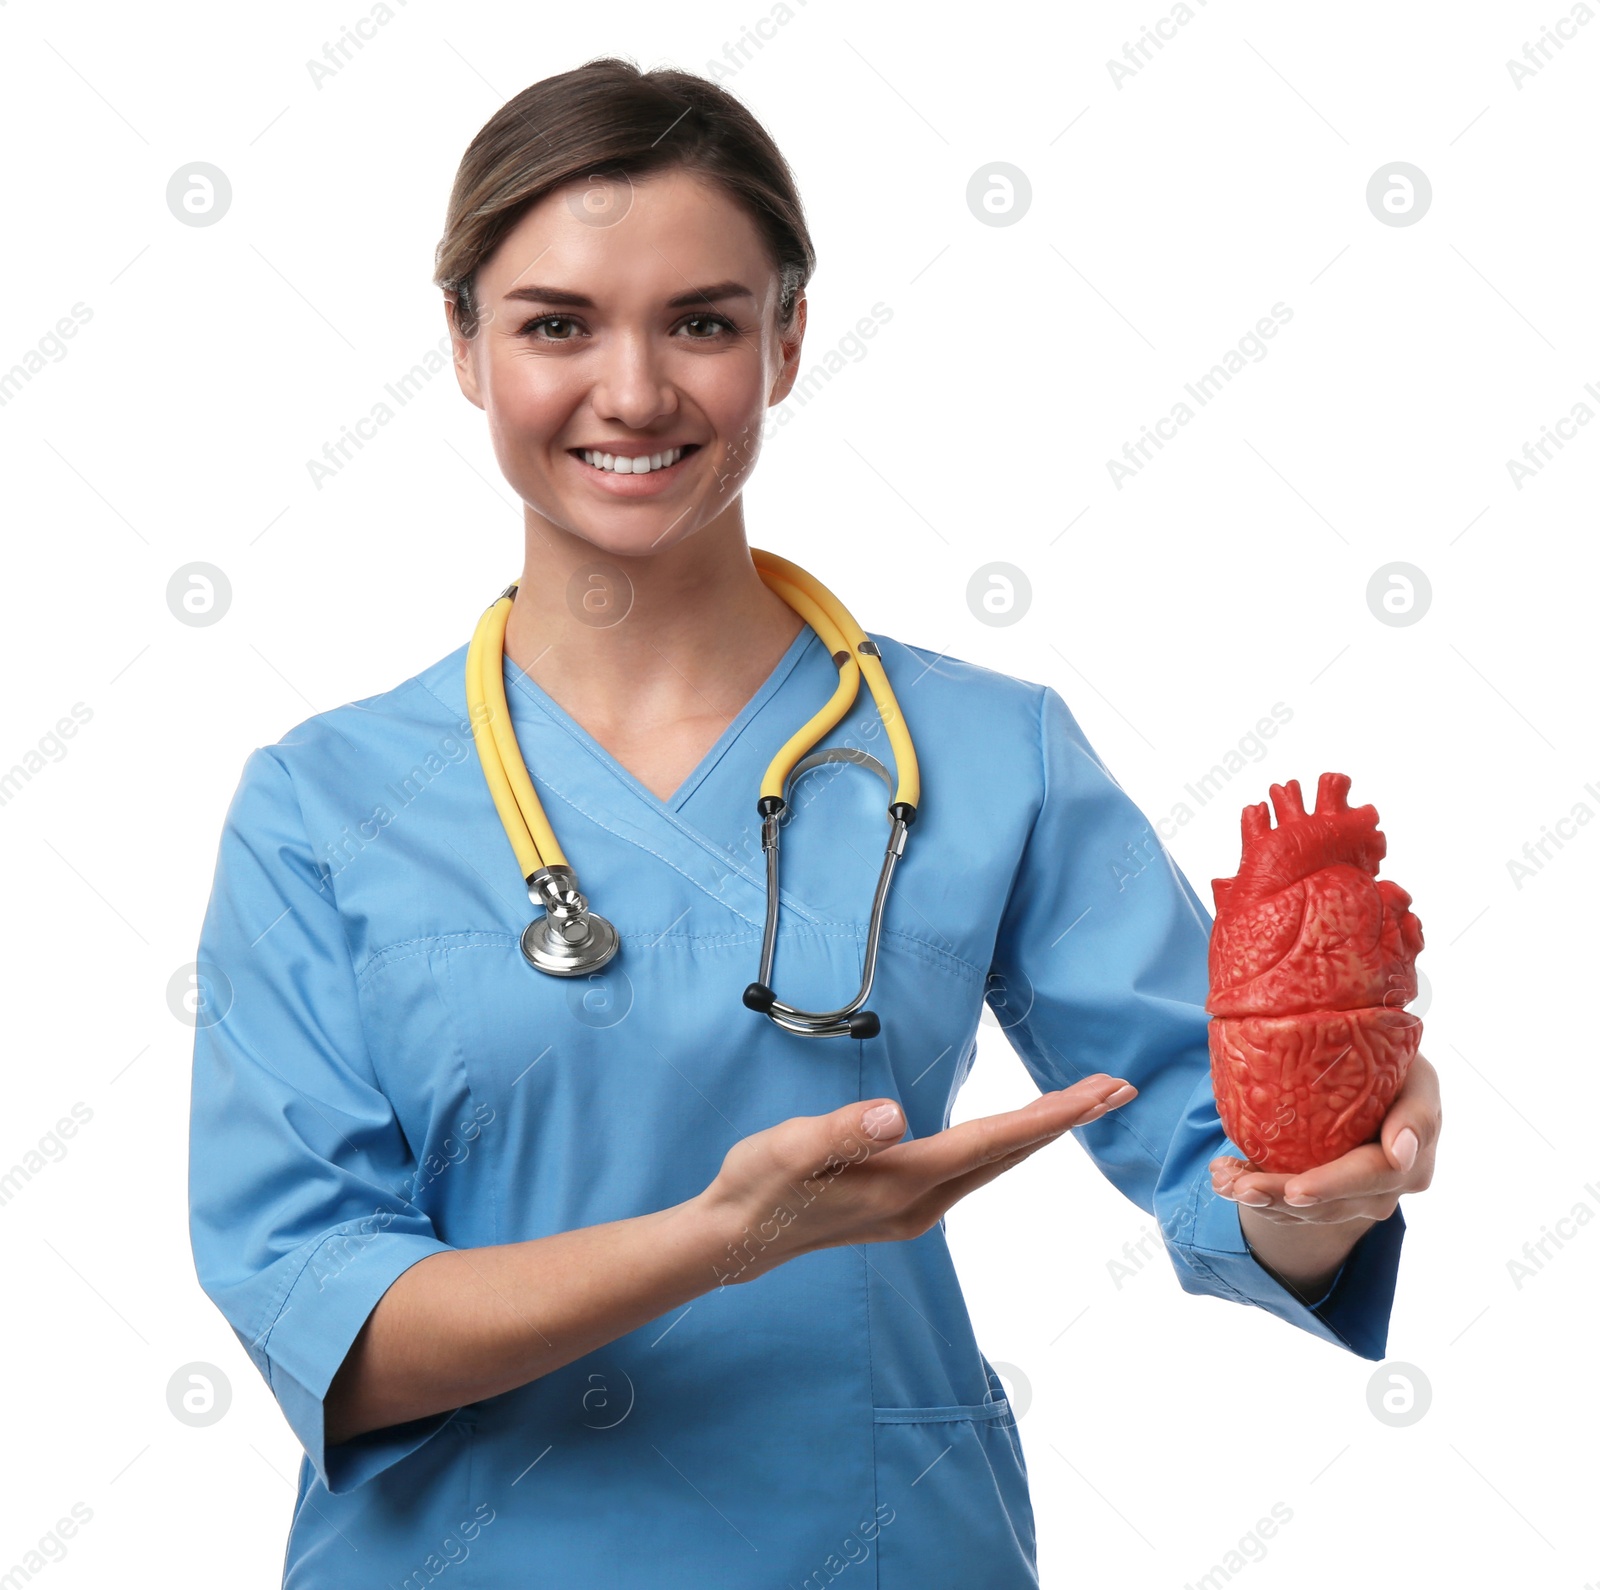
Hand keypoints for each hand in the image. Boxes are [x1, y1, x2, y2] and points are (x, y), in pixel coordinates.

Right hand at [701, 1074, 1138, 1284]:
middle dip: (1067, 1119)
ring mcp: (917, 1212)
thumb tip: (895, 1115)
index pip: (992, 1141)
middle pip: (1010, 1154)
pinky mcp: (905, 1208)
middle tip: (1119, 1087)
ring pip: (996, 1164)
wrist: (734, 1238)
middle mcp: (922, 1203)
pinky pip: (974, 1170)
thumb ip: (844, 1131)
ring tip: (1082, 1101)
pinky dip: (1008, 1144)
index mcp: (904, 1182)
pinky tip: (1015, 1132)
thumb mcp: (789, 1149)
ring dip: (1042, 1131)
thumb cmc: (758, 1186)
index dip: (1050, 1114)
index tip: (1099, 1093)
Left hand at [1209, 1051, 1440, 1223]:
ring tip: (1226, 1183)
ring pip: (1314, 1208)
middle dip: (1285, 1196)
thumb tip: (1399, 1152)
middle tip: (1245, 1189)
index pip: (1379, 1170)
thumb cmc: (1393, 1060)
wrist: (1383, 1078)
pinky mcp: (1338, 1195)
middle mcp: (1396, 1177)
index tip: (1297, 1191)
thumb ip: (1413, 1104)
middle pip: (1338, 1198)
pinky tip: (1226, 1180)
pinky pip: (1298, 1205)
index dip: (1337, 1183)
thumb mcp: (1411, 1065)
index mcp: (1417, 1142)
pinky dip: (1261, 1195)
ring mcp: (1367, 1193)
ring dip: (1267, 1199)